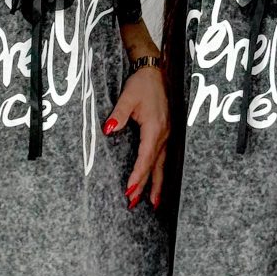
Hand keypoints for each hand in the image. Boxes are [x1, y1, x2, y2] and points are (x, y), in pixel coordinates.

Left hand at [102, 64, 168, 209]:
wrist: (156, 72)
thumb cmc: (142, 84)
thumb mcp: (128, 97)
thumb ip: (118, 114)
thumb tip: (109, 129)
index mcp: (155, 128)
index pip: (146, 158)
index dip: (137, 176)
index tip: (129, 191)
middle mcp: (164, 135)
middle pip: (155, 166)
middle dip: (146, 186)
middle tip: (136, 203)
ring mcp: (167, 135)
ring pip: (162, 165)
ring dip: (157, 184)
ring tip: (154, 203)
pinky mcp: (166, 133)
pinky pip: (164, 157)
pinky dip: (160, 172)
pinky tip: (158, 180)